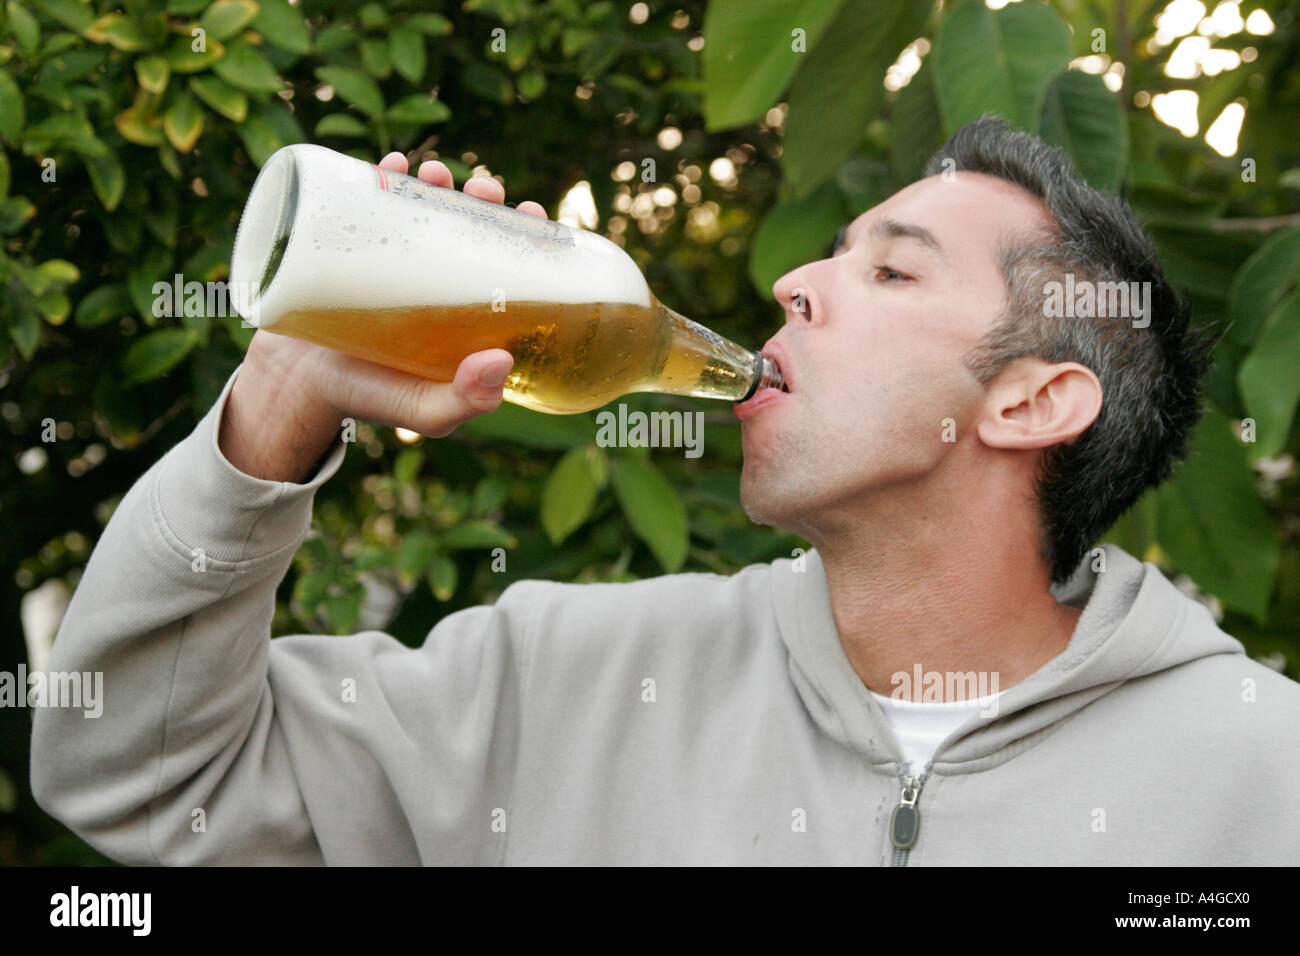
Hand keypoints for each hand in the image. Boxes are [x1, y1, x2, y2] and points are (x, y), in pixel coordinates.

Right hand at [244, 152, 549, 440]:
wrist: (296, 386)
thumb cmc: (371, 399)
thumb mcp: (425, 411)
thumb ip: (466, 401)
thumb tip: (502, 359)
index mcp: (464, 312)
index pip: (505, 264)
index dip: (524, 237)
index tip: (532, 215)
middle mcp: (435, 279)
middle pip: (469, 226)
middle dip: (483, 199)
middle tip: (483, 190)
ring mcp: (394, 259)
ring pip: (426, 207)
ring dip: (438, 181)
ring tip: (436, 174)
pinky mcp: (351, 245)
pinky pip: (372, 201)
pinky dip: (385, 175)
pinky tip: (394, 163)